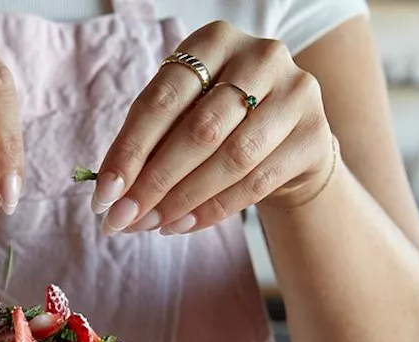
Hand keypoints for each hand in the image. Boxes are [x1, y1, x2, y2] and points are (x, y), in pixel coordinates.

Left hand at [90, 21, 335, 234]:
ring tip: (151, 225)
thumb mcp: (184, 114)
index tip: (104, 193)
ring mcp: (295, 93)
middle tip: (123, 218)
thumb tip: (110, 193)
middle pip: (199, 130)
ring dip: (183, 200)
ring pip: (231, 158)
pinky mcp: (314, 135)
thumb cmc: (222, 122)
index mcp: (215, 40)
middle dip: (154, 182)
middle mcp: (261, 56)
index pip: (162, 100)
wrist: (289, 138)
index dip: (129, 150)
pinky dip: (214, 209)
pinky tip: (184, 225)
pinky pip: (256, 181)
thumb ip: (150, 141)